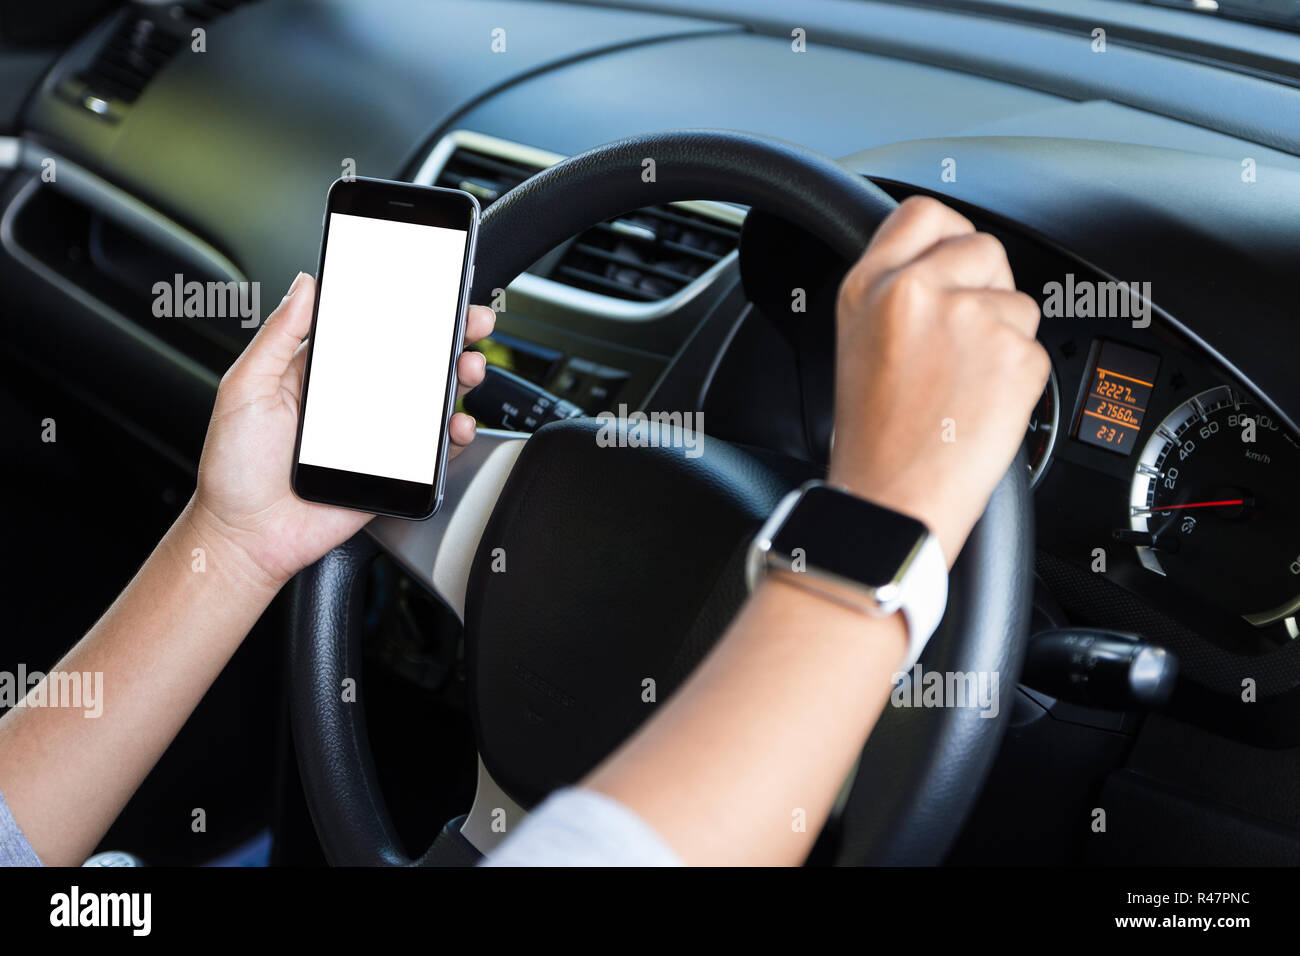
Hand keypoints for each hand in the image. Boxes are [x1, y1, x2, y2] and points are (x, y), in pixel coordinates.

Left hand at [187, 272, 495, 588]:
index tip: (431, 289)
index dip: (405, 308)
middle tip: (471, 321)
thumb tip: (305, 286)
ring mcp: (376, 435)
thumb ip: (278, 336)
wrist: (245, 537)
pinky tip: (455, 423)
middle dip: (450, 336)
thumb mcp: (244, 388)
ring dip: (458, 378)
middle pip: (413, 360)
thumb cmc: (233, 468)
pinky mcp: (391, 470)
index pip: (371, 330)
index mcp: (321, 373)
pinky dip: (453, 435)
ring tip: (468, 368)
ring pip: (430, 400)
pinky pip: (433, 451)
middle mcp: (353, 400)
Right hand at [828, 196, 1049, 564]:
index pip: (924, 213)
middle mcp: (915, 291)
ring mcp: (968, 318)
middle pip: (985, 248)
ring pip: (1018, 302)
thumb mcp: (859, 344)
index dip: (948, 234)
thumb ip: (897, 292)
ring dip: (1004, 339)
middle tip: (960, 343)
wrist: (891, 503)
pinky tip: (981, 409)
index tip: (954, 260)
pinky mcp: (1013, 353)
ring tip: (963, 387)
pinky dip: (1019, 380)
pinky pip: (1035, 350)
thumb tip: (948, 265)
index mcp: (869, 286)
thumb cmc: (875, 440)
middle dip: (986, 289)